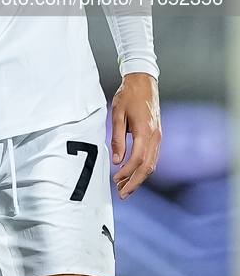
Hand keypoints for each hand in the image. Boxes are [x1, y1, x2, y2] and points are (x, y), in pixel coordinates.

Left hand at [111, 73, 160, 199]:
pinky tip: (134, 173)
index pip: (137, 160)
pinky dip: (144, 168)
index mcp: (145, 131)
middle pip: (148, 167)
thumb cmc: (128, 95)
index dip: (127, 173)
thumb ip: (117, 138)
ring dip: (139, 177)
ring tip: (126, 187)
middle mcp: (155, 136)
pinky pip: (153, 156)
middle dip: (135, 183)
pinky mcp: (157, 135)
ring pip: (152, 164)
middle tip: (123, 194)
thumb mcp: (117, 114)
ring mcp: (158, 136)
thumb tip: (117, 160)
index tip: (116, 180)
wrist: (143, 81)